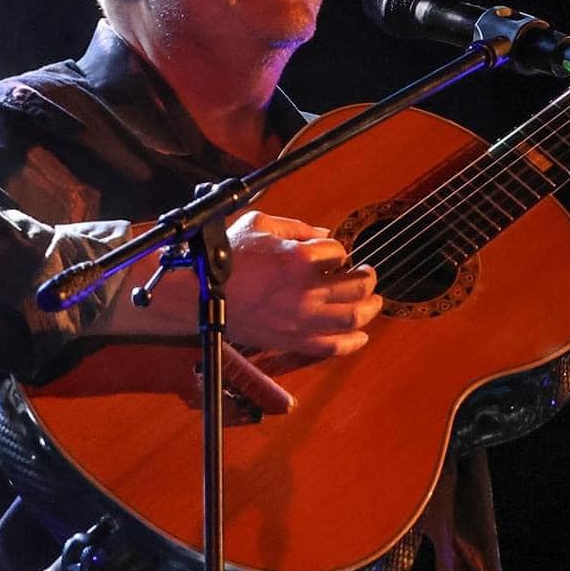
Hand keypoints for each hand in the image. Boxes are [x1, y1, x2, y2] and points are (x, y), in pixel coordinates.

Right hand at [220, 210, 381, 358]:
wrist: (196, 292)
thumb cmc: (223, 256)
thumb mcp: (260, 223)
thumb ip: (298, 227)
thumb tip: (325, 234)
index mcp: (298, 257)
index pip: (339, 251)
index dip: (338, 250)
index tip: (332, 253)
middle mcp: (305, 290)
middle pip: (357, 285)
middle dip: (367, 278)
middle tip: (367, 274)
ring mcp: (300, 318)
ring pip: (353, 317)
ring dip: (370, 308)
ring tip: (373, 301)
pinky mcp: (291, 339)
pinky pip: (331, 347)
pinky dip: (352, 343)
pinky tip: (361, 336)